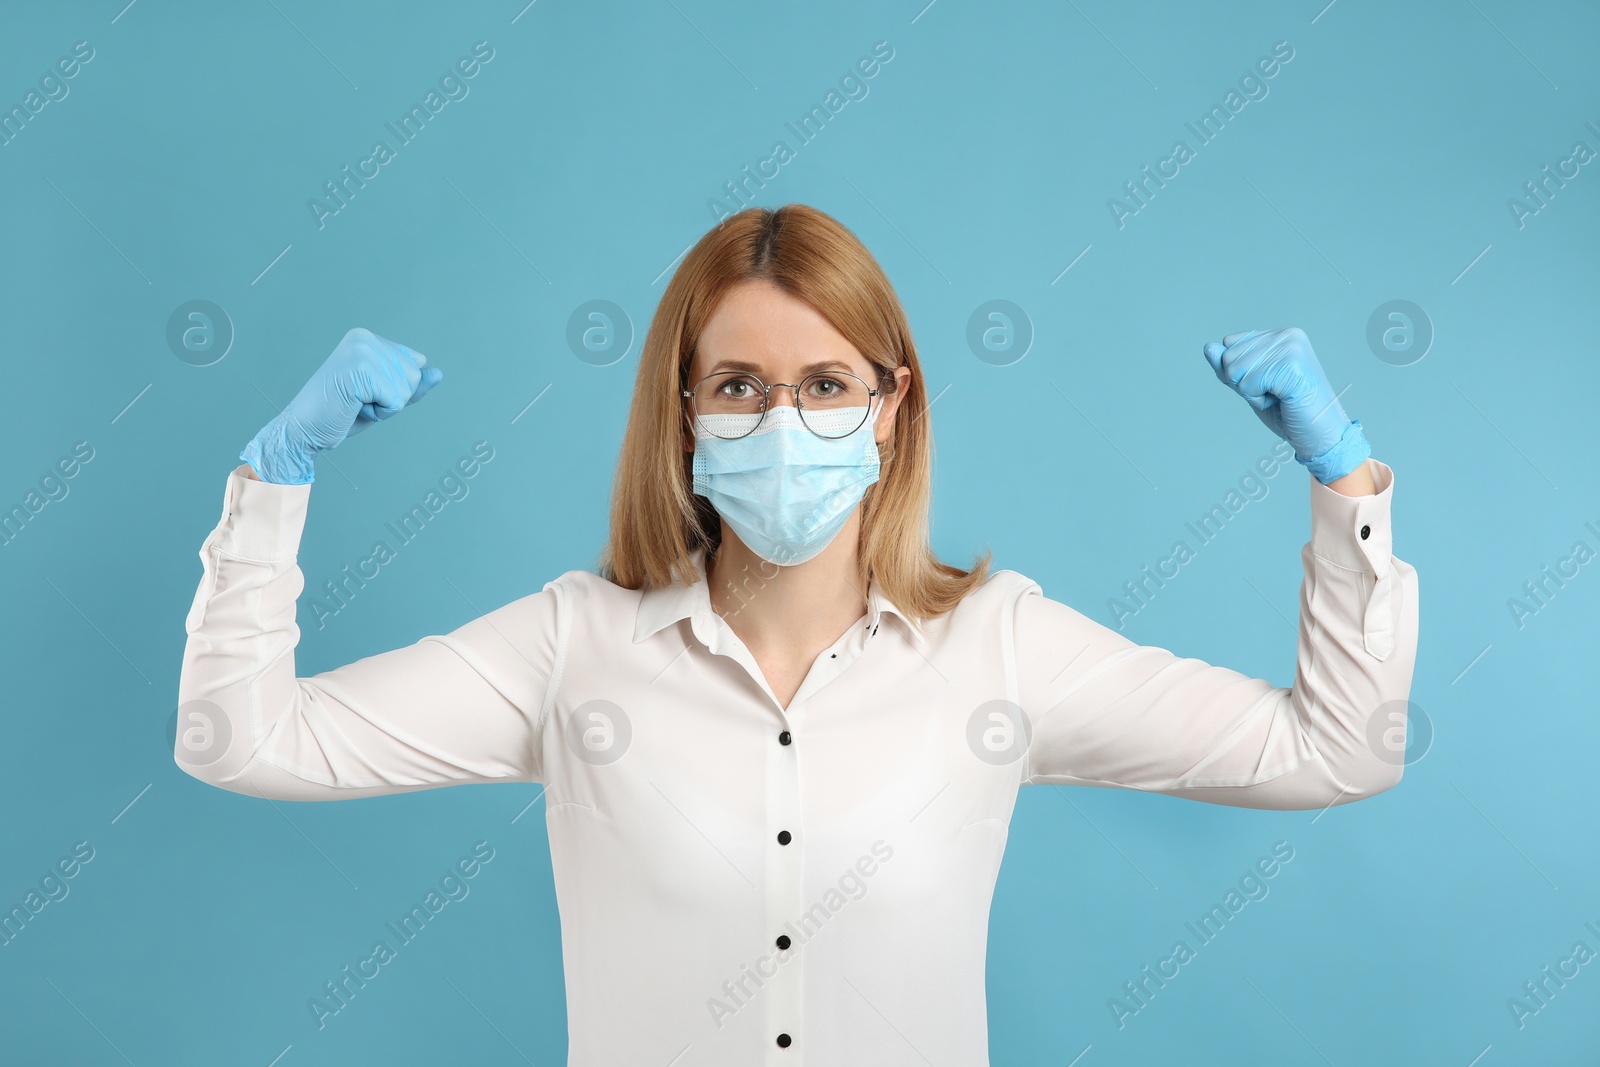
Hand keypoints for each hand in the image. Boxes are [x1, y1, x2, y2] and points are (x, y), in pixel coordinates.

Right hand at [240, 328, 442, 483]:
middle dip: (392, 399)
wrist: (303, 431)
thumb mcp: (383, 397)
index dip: (396, 389)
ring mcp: (362, 351)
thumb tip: (438, 373)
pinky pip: (396, 400)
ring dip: (385, 407)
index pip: (415, 364)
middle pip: (414, 376)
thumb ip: (411, 385)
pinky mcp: (360, 370)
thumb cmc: (341, 414)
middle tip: (357, 402)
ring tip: (354, 404)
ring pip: (407, 389)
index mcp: (367, 338)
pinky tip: (353, 408)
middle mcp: (364, 338)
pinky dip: (379, 413)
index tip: (364, 393)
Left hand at [1202, 327, 1369, 483]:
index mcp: (1280, 334)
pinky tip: (1283, 401)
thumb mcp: (1250, 386)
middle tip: (1276, 394)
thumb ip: (1228, 367)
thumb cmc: (1287, 412)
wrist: (1319, 435)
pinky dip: (1258, 400)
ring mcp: (1291, 348)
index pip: (1229, 344)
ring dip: (1251, 393)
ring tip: (1280, 397)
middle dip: (1244, 384)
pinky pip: (1247, 384)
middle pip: (1228, 357)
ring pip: (1234, 370)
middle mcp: (1287, 335)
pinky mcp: (1291, 366)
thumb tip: (1208, 347)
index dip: (1239, 373)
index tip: (1269, 384)